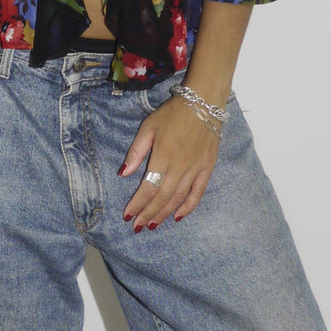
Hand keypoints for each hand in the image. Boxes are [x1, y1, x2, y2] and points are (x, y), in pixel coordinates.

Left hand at [118, 96, 220, 230]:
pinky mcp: (207, 169)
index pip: (147, 188)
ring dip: (164, 214)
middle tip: (137, 226)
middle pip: (161, 198)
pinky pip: (197, 193)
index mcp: (162, 158)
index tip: (127, 215)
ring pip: (178, 199)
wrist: (203, 104)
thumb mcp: (148, 127)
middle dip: (148, 214)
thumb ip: (136, 152)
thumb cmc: (172, 114)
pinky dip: (188, 207)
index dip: (137, 204)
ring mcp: (195, 170)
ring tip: (153, 225)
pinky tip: (178, 216)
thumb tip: (123, 173)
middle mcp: (179, 168)